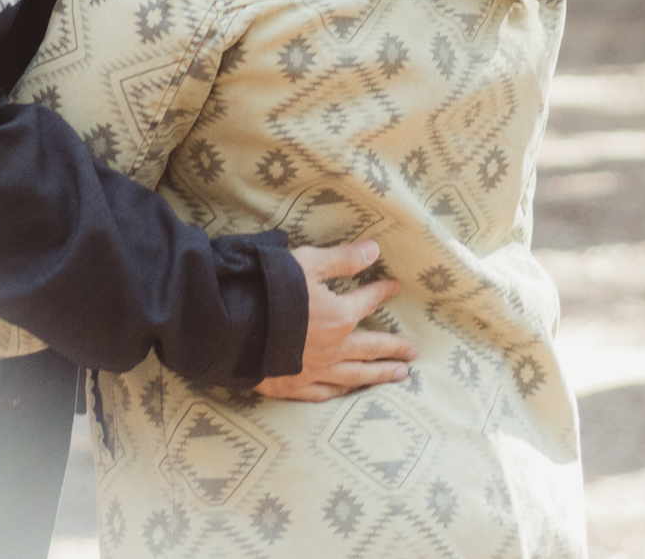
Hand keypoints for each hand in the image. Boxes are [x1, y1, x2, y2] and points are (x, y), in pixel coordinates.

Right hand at [255, 240, 417, 402]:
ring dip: (378, 375)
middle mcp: (333, 349)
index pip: (368, 301)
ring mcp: (313, 371)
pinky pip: (321, 393)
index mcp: (339, 317)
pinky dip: (336, 392)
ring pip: (354, 376)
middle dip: (394, 349)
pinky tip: (342, 392)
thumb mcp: (307, 264)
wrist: (231, 328)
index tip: (397, 288)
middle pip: (371, 349)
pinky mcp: (291, 387)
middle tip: (413, 353)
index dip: (383, 292)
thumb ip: (342, 260)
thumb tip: (374, 250)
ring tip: (398, 377)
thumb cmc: (269, 290)